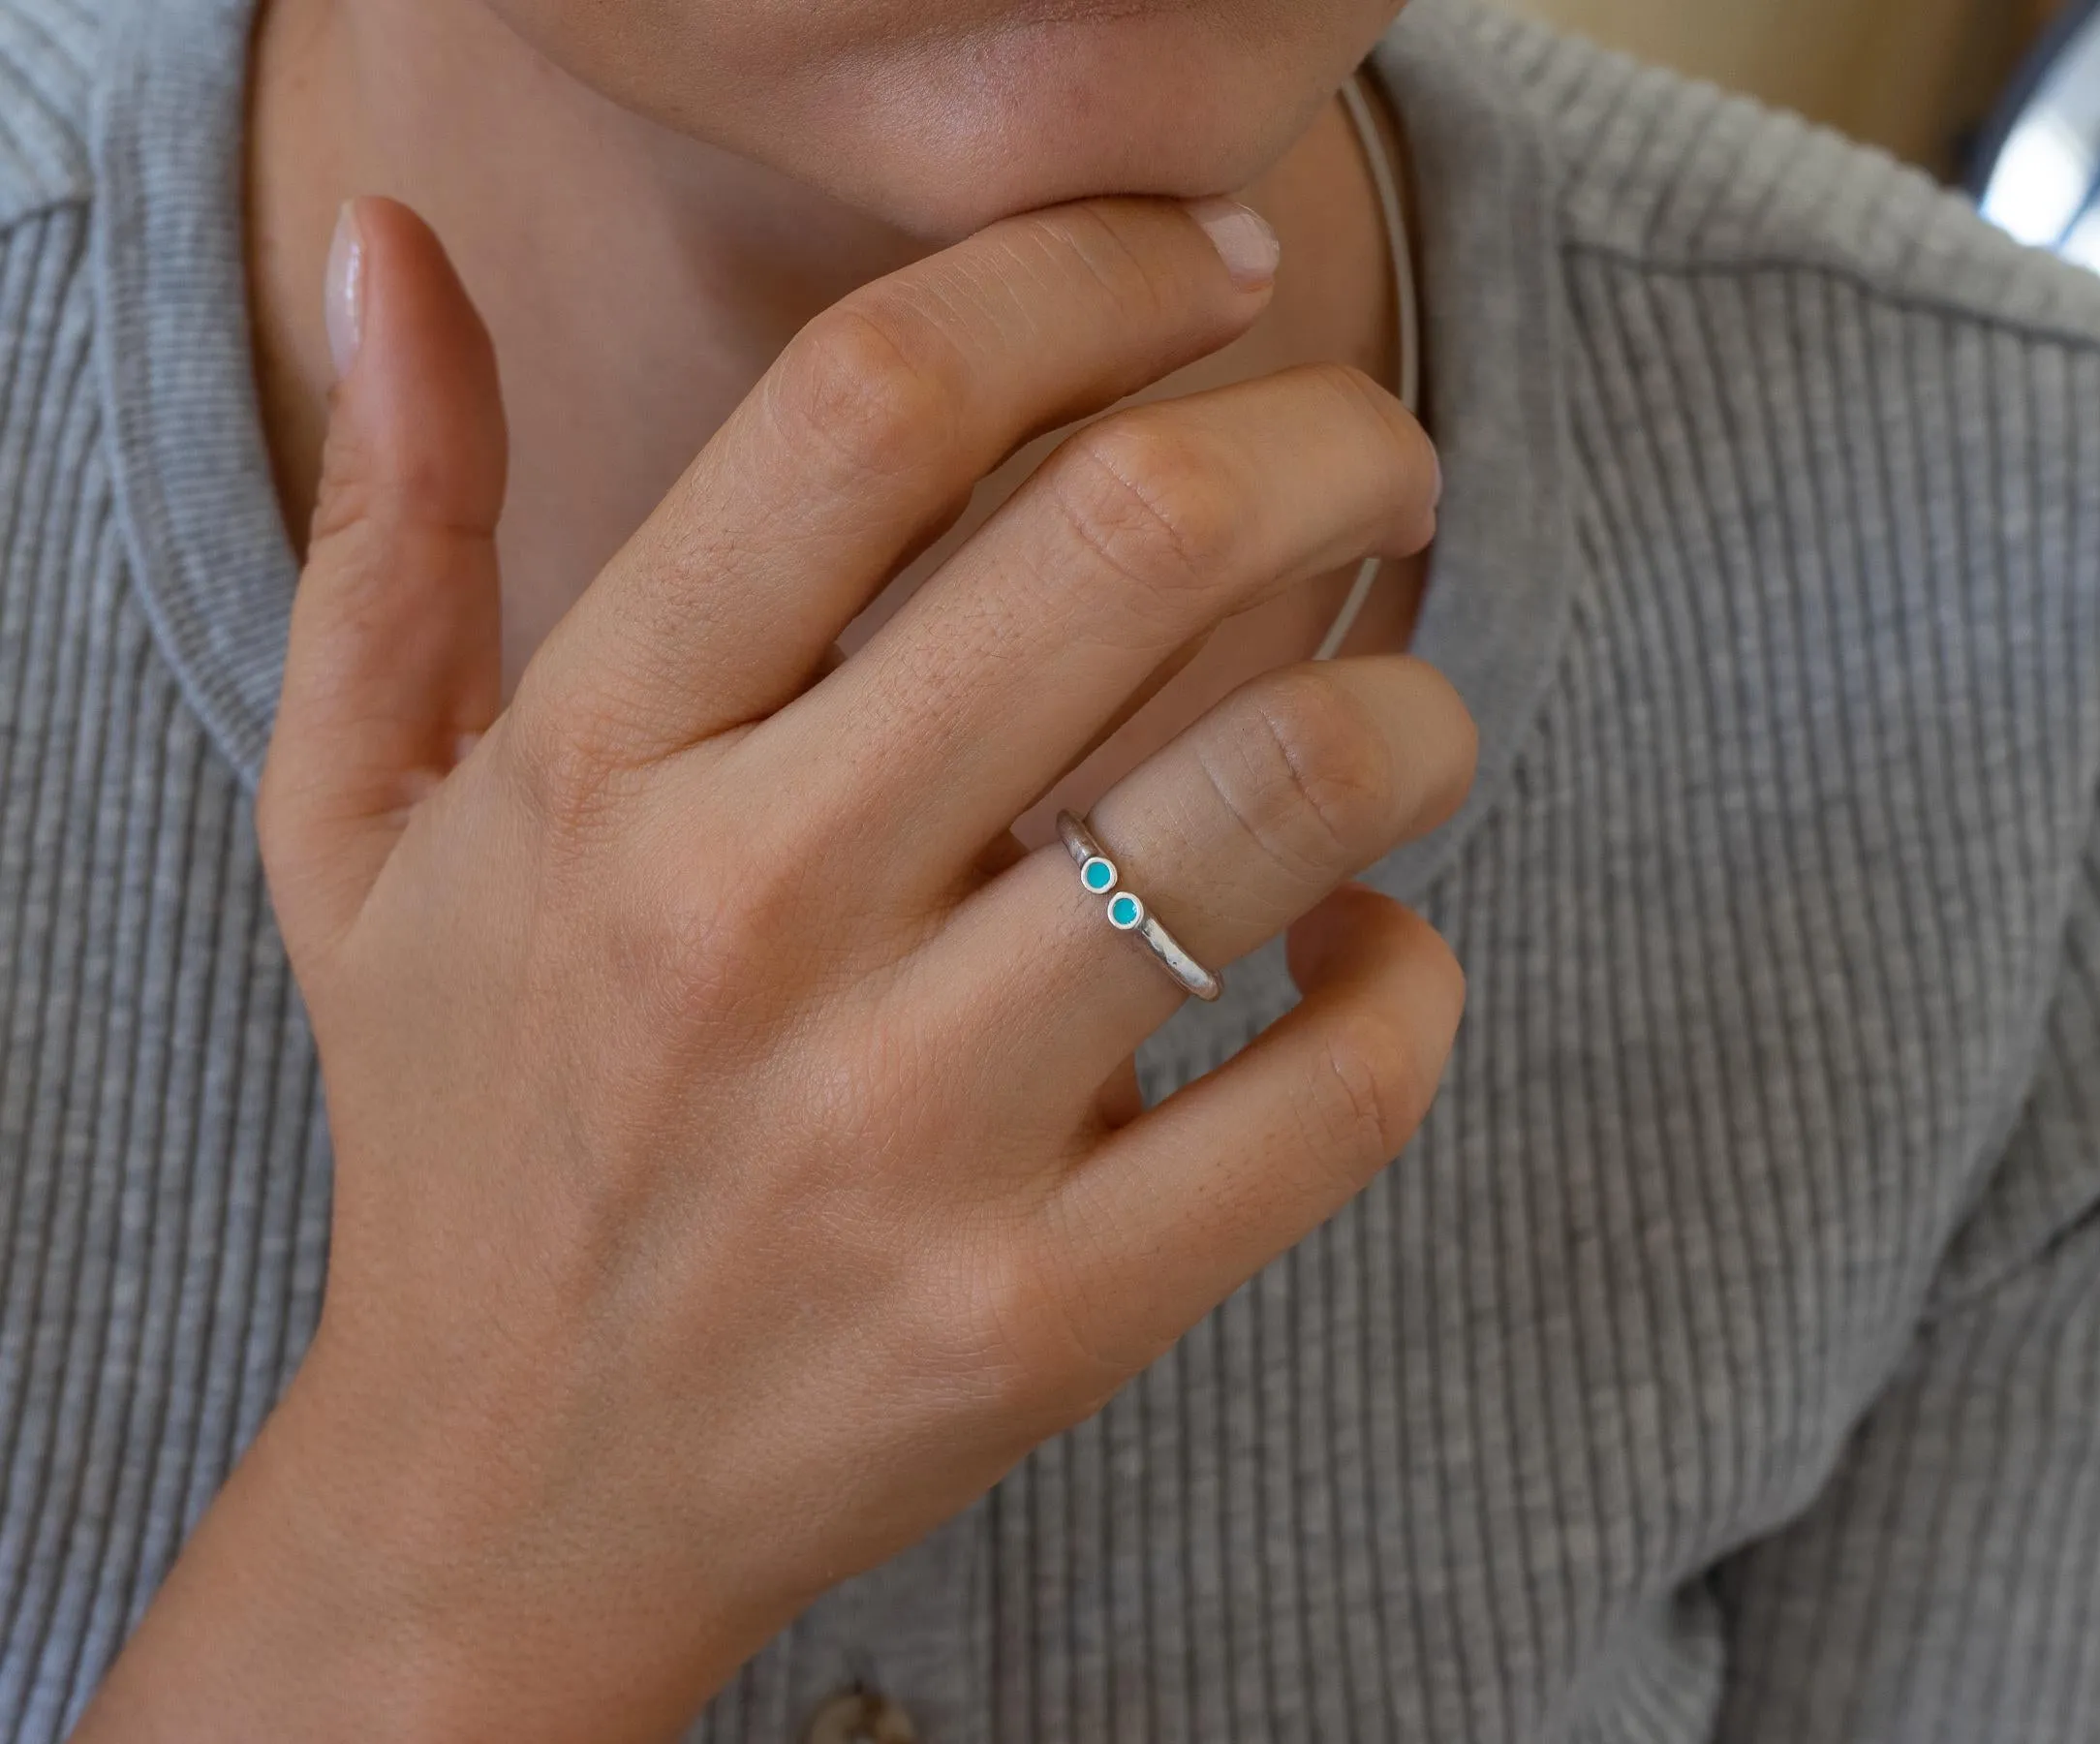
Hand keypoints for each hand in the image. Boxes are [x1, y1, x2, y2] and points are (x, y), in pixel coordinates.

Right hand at [75, 193, 1469, 1742]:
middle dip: (1332, 440)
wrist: (503, 1494)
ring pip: (1286, 794)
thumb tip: (393, 246)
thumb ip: (391, 524)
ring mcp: (907, 1130)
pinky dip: (1409, 981)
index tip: (1209, 271)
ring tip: (1400, 709)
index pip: (877, 402)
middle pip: (1132, 542)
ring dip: (1411, 708)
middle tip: (1383, 454)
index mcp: (598, 761)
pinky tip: (1356, 949)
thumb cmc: (460, 1123)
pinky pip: (1342, 1088)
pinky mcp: (1041, 1312)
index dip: (1086, 274)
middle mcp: (749, 916)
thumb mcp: (357, 816)